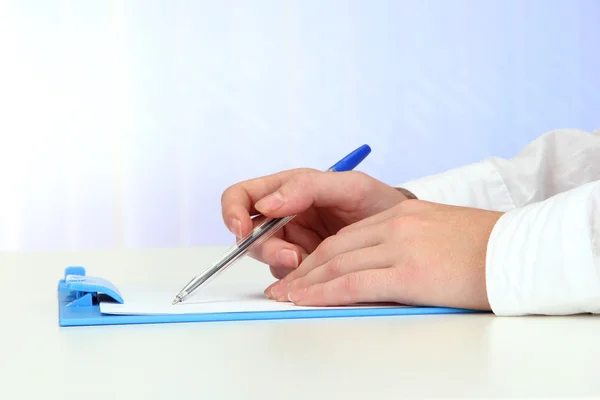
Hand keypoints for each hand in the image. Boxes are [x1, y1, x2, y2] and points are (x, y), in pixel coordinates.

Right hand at [220, 169, 408, 278]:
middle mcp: (283, 215)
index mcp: (286, 189)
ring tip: (313, 261)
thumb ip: (307, 187)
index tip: (242, 229)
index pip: (241, 196)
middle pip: (248, 234)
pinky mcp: (303, 265)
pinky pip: (286, 276)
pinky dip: (298, 278)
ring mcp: (291, 241)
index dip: (232, 212)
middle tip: (293, 257)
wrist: (402, 235)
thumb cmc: (376, 202)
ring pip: (266, 257)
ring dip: (283, 264)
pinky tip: (320, 272)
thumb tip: (266, 204)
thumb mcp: (349, 186)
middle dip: (265, 248)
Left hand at [266, 200, 503, 310]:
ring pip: (338, 264)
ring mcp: (399, 246)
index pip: (347, 236)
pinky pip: (352, 283)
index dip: (319, 255)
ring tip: (286, 296)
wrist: (519, 252)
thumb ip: (405, 243)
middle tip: (284, 285)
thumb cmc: (483, 248)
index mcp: (401, 214)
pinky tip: (305, 300)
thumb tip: (382, 266)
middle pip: (335, 248)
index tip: (302, 270)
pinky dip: (323, 292)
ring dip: (307, 282)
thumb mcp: (438, 233)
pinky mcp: (407, 272)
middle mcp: (394, 225)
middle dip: (305, 269)